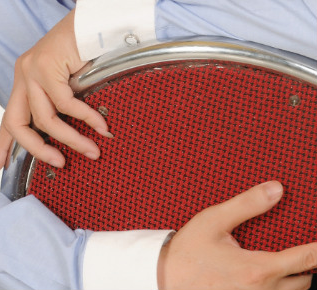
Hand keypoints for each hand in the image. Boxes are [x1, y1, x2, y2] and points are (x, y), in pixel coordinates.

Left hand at [0, 10, 112, 172]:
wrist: (95, 19)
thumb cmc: (86, 50)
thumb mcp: (68, 82)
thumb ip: (60, 104)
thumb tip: (66, 139)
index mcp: (25, 78)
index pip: (9, 117)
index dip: (2, 145)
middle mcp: (23, 73)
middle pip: (16, 123)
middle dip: (35, 149)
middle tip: (58, 163)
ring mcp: (31, 68)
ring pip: (44, 118)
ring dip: (71, 138)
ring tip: (92, 150)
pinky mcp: (45, 65)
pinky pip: (65, 103)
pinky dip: (86, 118)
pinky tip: (101, 125)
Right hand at [157, 181, 316, 289]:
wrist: (165, 278)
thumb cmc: (189, 250)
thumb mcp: (215, 220)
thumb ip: (248, 204)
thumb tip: (277, 190)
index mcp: (257, 269)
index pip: (303, 260)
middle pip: (304, 281)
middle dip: (309, 264)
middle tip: (308, 248)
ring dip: (296, 278)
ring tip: (293, 262)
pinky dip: (280, 287)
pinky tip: (269, 275)